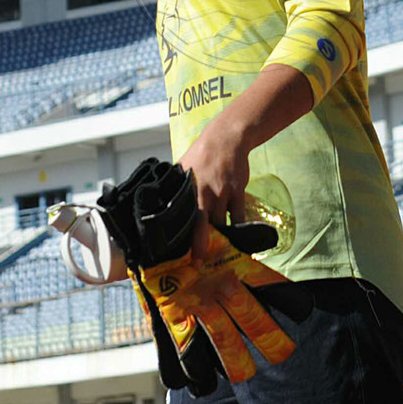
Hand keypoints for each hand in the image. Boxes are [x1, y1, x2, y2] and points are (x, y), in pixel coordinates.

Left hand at [175, 118, 249, 264]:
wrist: (227, 139)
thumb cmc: (202, 154)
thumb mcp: (183, 167)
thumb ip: (176, 187)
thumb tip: (162, 203)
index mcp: (186, 188)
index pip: (181, 217)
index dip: (181, 236)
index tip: (179, 251)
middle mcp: (202, 192)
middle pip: (201, 225)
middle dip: (201, 246)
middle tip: (199, 264)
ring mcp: (221, 192)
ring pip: (221, 223)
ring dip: (221, 239)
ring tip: (221, 253)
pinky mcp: (237, 190)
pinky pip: (238, 215)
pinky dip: (238, 228)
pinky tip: (240, 239)